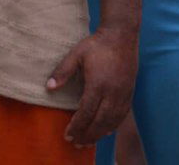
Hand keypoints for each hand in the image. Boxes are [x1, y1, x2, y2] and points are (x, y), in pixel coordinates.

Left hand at [47, 26, 138, 146]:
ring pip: (112, 120)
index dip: (76, 126)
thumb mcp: (76, 54)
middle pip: (100, 121)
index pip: (86, 112)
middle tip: (76, 144)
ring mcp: (123, 92)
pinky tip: (106, 131)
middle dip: (87, 134)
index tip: (67, 135)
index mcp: (98, 83)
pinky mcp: (130, 90)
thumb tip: (49, 88)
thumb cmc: (97, 44)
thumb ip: (62, 71)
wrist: (122, 34)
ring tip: (89, 142)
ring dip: (100, 133)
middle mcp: (113, 91)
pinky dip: (113, 125)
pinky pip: (122, 114)